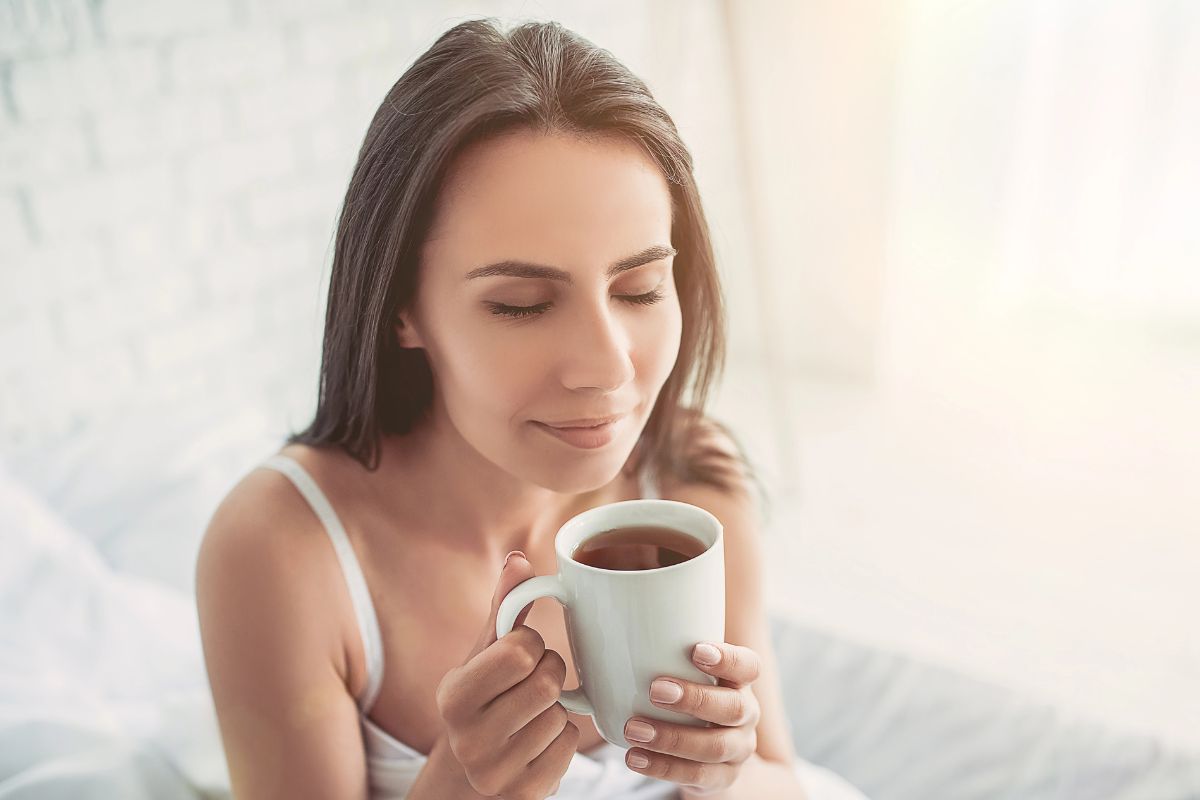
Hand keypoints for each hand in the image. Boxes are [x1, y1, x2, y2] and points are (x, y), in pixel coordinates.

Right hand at [435, 551, 579, 799]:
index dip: (529, 644)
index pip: (519, 649)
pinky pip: (570, 746)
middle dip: (549, 671)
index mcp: (453, 696)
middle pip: (547, 681)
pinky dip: (562, 738)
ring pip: (562, 715)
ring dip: (557, 708)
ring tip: (531, 714)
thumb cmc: (482, 699)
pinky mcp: (526, 794)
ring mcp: (496, 772)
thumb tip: (519, 559)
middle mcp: (468, 739)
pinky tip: (538, 740)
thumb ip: (503, 608)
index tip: (517, 654)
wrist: (469, 775)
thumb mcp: (483, 655)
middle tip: (532, 680)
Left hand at [622, 641, 760, 793]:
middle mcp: (746, 714)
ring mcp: (738, 749)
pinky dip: (664, 767)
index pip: (747, 666)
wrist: (712, 754)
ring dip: (672, 737)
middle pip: (733, 707)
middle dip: (694, 698)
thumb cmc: (688, 697)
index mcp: (739, 682)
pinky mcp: (722, 778)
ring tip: (634, 729)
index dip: (727, 658)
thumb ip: (657, 656)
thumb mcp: (684, 674)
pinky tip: (635, 757)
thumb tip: (590, 641)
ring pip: (715, 746)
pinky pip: (698, 776)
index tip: (696, 650)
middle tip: (655, 690)